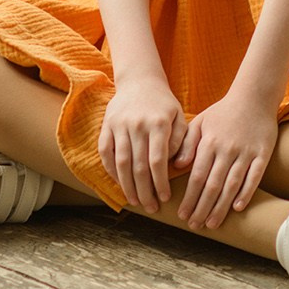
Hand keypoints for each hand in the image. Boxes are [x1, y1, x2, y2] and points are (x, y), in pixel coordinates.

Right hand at [99, 71, 186, 211]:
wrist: (140, 81)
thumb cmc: (164, 104)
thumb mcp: (179, 117)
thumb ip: (182, 141)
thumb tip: (179, 166)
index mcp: (159, 123)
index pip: (158, 160)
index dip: (160, 183)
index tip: (164, 198)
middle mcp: (138, 124)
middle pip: (139, 166)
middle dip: (145, 191)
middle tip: (151, 207)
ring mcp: (120, 125)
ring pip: (121, 163)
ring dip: (127, 186)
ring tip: (135, 201)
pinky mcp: (107, 126)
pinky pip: (106, 153)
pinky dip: (111, 171)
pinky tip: (120, 184)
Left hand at [172, 91, 277, 230]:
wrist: (254, 96)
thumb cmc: (223, 112)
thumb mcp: (201, 122)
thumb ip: (187, 143)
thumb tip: (176, 167)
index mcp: (209, 142)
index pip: (197, 176)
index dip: (189, 197)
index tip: (182, 214)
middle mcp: (226, 148)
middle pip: (212, 184)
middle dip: (202, 208)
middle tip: (194, 225)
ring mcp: (246, 152)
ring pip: (231, 184)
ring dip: (221, 206)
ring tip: (211, 223)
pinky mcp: (263, 153)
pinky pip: (254, 176)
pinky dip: (246, 193)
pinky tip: (237, 208)